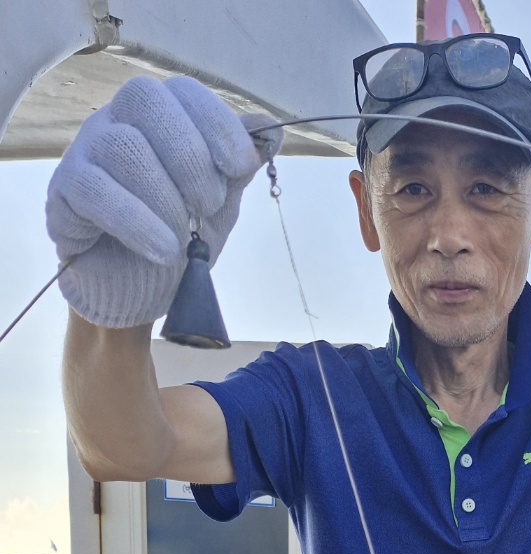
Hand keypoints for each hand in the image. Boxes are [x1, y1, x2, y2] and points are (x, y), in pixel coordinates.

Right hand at [46, 75, 281, 328]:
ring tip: (183, 240)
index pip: (184, 92)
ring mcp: (86, 151)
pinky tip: (163, 250)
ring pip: (122, 145)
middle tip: (209, 205)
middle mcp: (117, 121)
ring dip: (165, 197)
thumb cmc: (175, 238)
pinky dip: (136, 222)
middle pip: (146, 99)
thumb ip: (238, 169)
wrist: (136, 289)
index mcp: (159, 118)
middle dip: (190, 155)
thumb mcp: (218, 206)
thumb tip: (272, 129)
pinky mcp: (65, 191)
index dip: (218, 124)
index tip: (243, 167)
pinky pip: (95, 190)